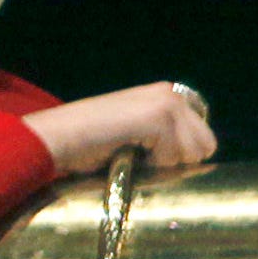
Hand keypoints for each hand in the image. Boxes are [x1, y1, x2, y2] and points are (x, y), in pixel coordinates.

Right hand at [33, 80, 220, 179]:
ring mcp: (166, 104)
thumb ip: (164, 139)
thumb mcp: (132, 135)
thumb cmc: (83, 145)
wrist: (52, 140)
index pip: (202, 135)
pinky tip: (123, 154)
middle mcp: (170, 93)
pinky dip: (149, 165)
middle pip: (205, 145)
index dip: (176, 153)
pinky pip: (173, 158)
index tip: (141, 152)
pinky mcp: (159, 119)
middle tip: (136, 156)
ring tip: (129, 155)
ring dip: (162, 164)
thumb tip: (198, 161)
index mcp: (165, 94)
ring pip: (193, 153)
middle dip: (173, 160)